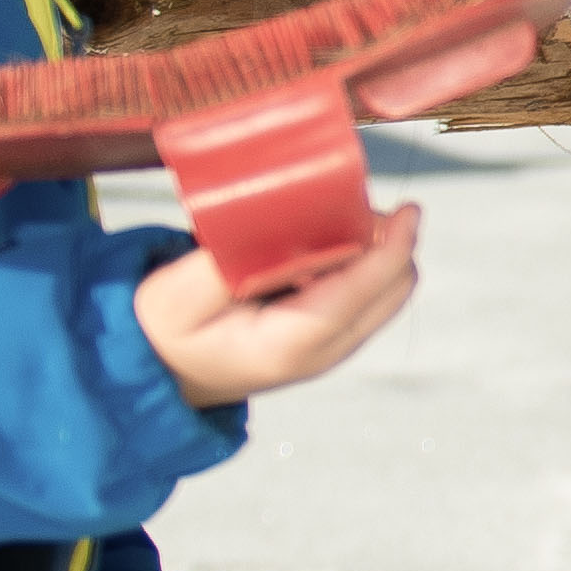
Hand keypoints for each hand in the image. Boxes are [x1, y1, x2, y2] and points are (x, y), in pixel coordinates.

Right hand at [138, 200, 420, 404]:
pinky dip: (357, 262)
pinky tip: (315, 243)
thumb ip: (226, 260)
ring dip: (373, 249)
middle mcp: (324, 352)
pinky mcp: (327, 338)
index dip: (395, 245)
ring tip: (326, 220)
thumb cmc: (165, 327)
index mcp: (292, 343)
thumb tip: (274, 224)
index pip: (366, 290)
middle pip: (394, 289)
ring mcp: (330, 349)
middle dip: (388, 241)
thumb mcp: (177, 292)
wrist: (159, 368)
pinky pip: (365, 294)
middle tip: (347, 202)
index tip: (410, 208)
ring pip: (386, 291)